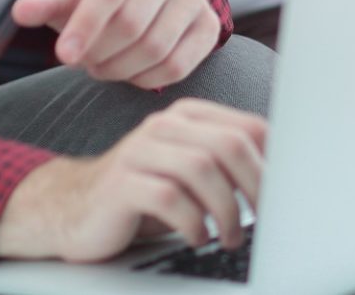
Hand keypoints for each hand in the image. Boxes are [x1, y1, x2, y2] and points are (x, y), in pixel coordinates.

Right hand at [0, 99, 265, 260]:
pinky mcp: (121, 182)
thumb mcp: (187, 173)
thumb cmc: (142, 193)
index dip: (272, 162)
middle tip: (261, 219)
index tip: (281, 195)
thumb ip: (224, 166)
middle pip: (229, 146)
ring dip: (226, 210)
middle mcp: (164, 126)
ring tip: (228, 236)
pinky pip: (169, 198)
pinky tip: (197, 238)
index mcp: (187, 116)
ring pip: (202, 169)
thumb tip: (280, 182)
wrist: (72, 208)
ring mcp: (139, 151)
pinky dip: (193, 223)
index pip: (247, 128)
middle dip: (255, 187)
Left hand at [11, 0, 220, 88]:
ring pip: (156, 48)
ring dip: (120, 69)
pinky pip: (178, 66)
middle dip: (99, 53)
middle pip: (132, 25)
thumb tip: (21, 12)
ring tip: (101, 67)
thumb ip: (46, 2)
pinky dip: (147, 80)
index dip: (85, 26)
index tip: (62, 56)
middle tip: (82, 62)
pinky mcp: (209, 25)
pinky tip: (130, 74)